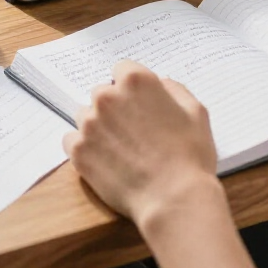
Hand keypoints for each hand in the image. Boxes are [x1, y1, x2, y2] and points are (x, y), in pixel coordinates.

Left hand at [64, 60, 217, 229]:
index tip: (138, 102)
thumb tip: (161, 85)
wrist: (173, 198)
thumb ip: (174, 89)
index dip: (131, 87)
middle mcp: (107, 97)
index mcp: (136, 82)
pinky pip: (72, 140)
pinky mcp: (78, 151)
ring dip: (98, 126)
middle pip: (102, 93)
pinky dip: (85, 148)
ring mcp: (89, 124)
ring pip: (86, 116)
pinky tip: (105, 160)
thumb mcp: (196, 112)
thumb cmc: (189, 156)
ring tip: (119, 149)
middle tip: (132, 130)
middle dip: (114, 106)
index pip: (122, 69)